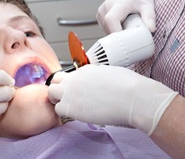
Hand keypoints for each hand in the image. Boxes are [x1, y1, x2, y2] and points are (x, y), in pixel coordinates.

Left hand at [48, 65, 176, 134]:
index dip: (71, 85)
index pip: (69, 76)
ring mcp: (70, 91)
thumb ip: (99, 78)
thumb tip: (99, 83)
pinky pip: (58, 109)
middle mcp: (74, 78)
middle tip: (68, 99)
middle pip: (55, 80)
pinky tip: (76, 115)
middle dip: (58, 89)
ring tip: (71, 108)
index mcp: (86, 69)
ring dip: (58, 100)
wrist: (132, 97)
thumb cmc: (129, 87)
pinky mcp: (69, 106)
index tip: (77, 92)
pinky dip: (64, 113)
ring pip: (51, 93)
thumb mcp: (111, 74)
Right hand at [96, 0, 155, 33]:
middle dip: (120, 36)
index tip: (126, 40)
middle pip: (109, 29)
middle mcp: (106, 8)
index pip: (111, 20)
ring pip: (106, 30)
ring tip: (127, 27)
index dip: (116, 33)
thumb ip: (150, 17)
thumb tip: (151, 30)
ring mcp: (101, 12)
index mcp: (118, 4)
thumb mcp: (147, 4)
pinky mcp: (99, 15)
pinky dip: (113, 30)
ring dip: (117, 33)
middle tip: (132, 36)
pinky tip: (121, 25)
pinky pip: (105, 28)